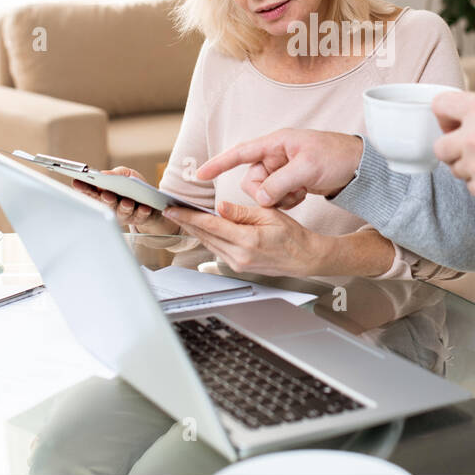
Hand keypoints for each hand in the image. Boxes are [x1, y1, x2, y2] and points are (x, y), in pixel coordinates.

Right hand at [71, 166, 178, 234]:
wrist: (155, 201)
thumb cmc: (134, 187)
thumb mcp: (126, 174)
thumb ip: (116, 173)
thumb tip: (103, 174)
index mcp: (105, 194)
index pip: (91, 191)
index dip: (83, 188)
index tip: (77, 181)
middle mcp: (113, 206)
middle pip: (106, 204)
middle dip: (105, 199)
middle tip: (106, 194)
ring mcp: (126, 214)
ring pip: (123, 212)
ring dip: (124, 207)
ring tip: (127, 202)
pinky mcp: (141, 218)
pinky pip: (141, 216)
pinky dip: (142, 212)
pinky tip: (144, 207)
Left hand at [162, 201, 329, 276]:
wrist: (304, 258)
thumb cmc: (292, 236)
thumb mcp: (269, 215)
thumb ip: (241, 212)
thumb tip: (219, 207)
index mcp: (247, 240)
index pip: (210, 226)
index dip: (188, 216)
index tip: (173, 209)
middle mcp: (239, 255)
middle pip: (205, 236)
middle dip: (186, 221)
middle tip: (170, 210)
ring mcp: (237, 264)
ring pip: (208, 243)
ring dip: (195, 230)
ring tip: (182, 216)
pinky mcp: (238, 266)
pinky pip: (217, 249)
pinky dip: (207, 238)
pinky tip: (201, 228)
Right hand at [197, 129, 363, 208]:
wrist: (358, 166)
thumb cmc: (337, 156)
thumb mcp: (308, 168)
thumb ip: (280, 183)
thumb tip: (260, 199)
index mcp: (276, 143)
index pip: (240, 153)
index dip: (219, 164)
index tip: (200, 174)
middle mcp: (275, 155)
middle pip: (250, 180)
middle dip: (265, 192)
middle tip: (288, 193)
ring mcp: (281, 169)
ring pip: (262, 192)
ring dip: (278, 198)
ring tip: (300, 192)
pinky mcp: (288, 182)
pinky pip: (274, 197)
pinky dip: (286, 201)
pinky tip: (302, 195)